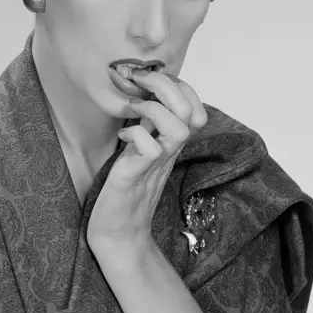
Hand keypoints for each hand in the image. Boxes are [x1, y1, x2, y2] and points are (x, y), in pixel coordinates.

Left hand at [87, 69, 207, 254]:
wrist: (117, 232)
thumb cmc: (125, 189)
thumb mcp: (140, 149)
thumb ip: (148, 127)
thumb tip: (144, 96)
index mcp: (170, 143)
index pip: (195, 107)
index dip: (179, 87)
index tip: (150, 80)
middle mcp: (169, 152)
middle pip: (190, 111)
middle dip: (165, 86)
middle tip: (139, 82)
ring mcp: (155, 164)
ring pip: (178, 128)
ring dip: (153, 109)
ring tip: (132, 109)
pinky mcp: (136, 176)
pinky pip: (149, 148)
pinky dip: (135, 133)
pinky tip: (123, 136)